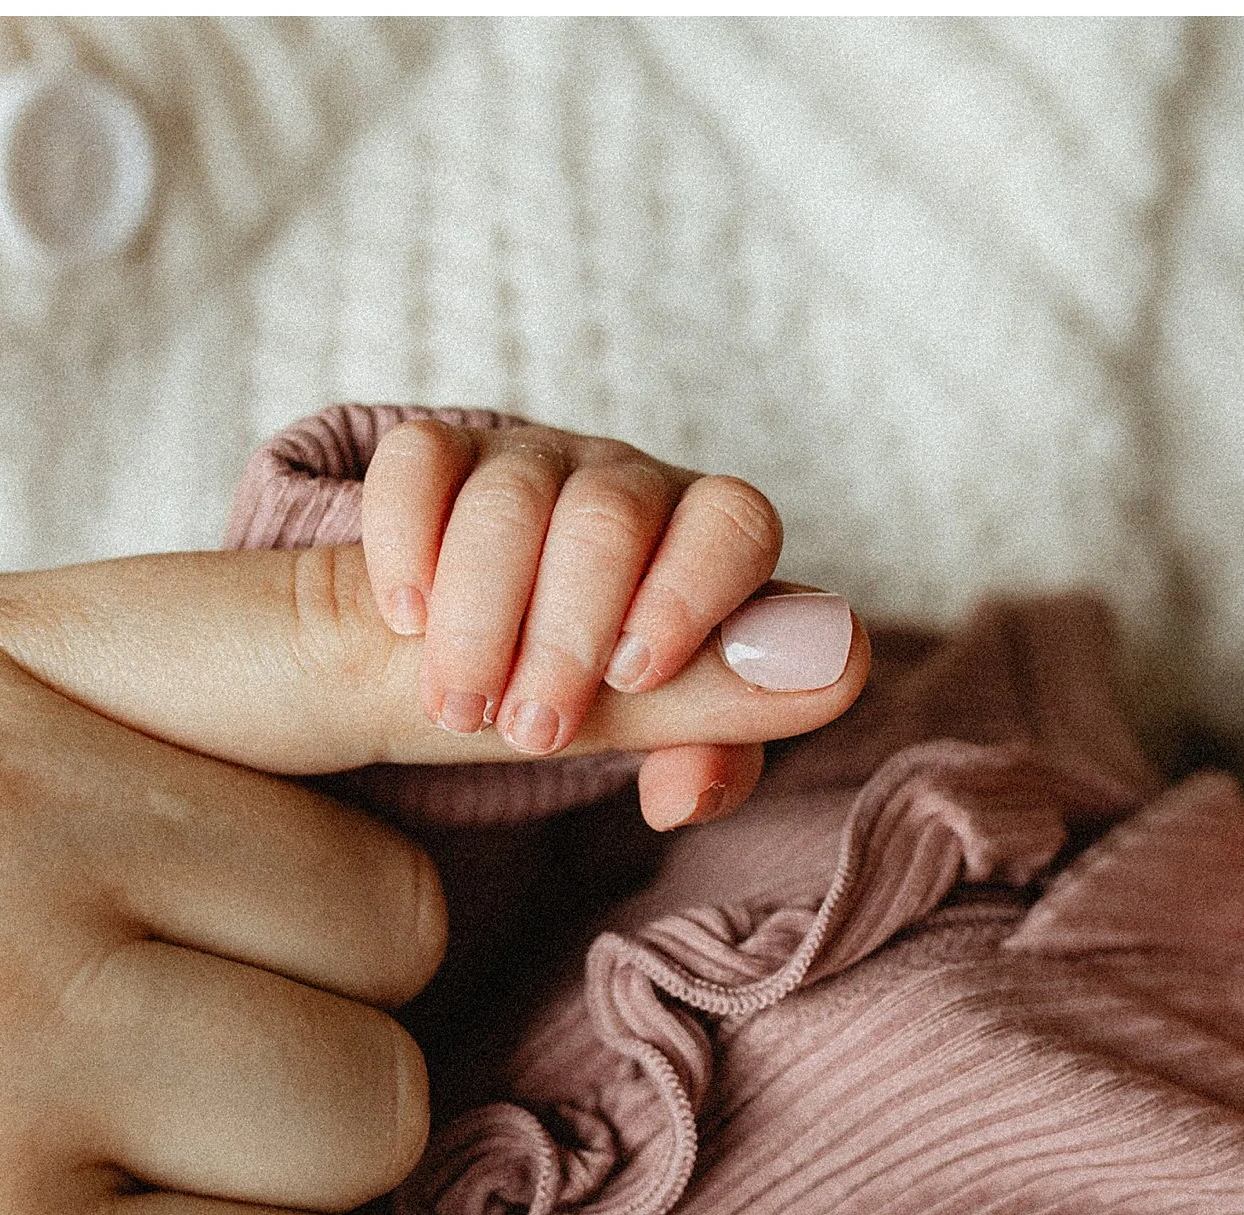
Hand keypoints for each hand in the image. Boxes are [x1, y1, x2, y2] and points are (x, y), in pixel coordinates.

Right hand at [362, 419, 851, 826]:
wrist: (425, 675)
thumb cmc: (559, 696)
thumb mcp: (634, 724)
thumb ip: (721, 709)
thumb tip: (834, 667)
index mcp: (698, 544)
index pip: (734, 524)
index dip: (689, 595)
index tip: (633, 676)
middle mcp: (621, 488)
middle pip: (613, 515)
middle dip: (567, 633)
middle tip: (530, 729)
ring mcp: (524, 463)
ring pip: (513, 498)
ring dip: (482, 616)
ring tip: (460, 708)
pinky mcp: (432, 457)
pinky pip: (420, 463)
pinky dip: (411, 543)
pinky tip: (409, 618)